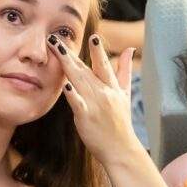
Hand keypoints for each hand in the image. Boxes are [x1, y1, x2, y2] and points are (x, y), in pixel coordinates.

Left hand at [48, 34, 138, 163]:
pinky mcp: (86, 117)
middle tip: (57, 39)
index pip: (104, 65)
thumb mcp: (125, 93)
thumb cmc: (121, 121)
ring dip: (67, 65)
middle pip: (86, 69)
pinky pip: (77, 103)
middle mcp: (104, 93)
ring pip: (80, 81)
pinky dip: (72, 93)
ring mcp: (95, 104)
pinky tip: (65, 84)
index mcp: (113, 87)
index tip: (93, 37)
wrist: (121, 149)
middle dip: (71, 53)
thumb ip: (125, 70)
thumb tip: (130, 49)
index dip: (98, 51)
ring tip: (56, 51)